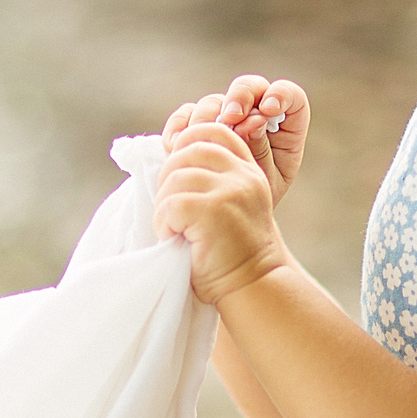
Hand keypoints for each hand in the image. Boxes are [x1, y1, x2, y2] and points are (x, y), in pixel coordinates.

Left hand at [154, 119, 288, 304]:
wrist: (253, 287)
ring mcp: (231, 191)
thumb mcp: (230, 205)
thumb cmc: (232, 253)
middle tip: (171, 210)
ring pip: (176, 178)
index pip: (214, 130)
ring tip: (173, 229)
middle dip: (168, 177)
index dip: (187, 141)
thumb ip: (212, 180)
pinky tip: (173, 238)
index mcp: (247, 170)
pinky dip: (163, 223)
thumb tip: (170, 156)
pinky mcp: (214, 211)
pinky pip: (171, 204)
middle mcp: (243, 176)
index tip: (177, 173)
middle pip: (188, 151)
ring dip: (164, 206)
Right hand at [162, 73, 308, 205]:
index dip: (281, 94)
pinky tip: (174, 143)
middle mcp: (253, 118)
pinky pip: (185, 115)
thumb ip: (262, 151)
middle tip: (231, 117)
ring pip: (214, 101)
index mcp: (283, 129)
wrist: (228, 226)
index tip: (269, 110)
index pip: (288, 95)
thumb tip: (254, 121)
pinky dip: (179, 124)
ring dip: (207, 115)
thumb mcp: (267, 181)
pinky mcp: (197, 129)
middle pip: (249, 88)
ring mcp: (223, 121)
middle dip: (239, 96)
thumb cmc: (256, 205)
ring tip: (200, 140)